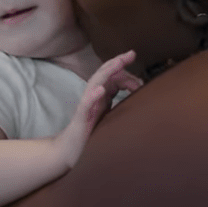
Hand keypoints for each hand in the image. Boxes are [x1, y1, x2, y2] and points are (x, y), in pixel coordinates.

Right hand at [54, 50, 142, 168]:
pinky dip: (93, 95)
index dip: (126, 72)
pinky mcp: (81, 118)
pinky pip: (86, 104)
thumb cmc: (91, 135)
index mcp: (101, 97)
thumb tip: (139, 98)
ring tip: (118, 63)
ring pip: (95, 83)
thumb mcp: (109, 118)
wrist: (68, 152)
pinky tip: (101, 90)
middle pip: (105, 74)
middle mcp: (93, 97)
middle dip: (118, 62)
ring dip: (107, 72)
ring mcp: (86, 106)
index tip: (139, 71)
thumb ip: (120, 107)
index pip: (113, 77)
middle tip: (131, 54)